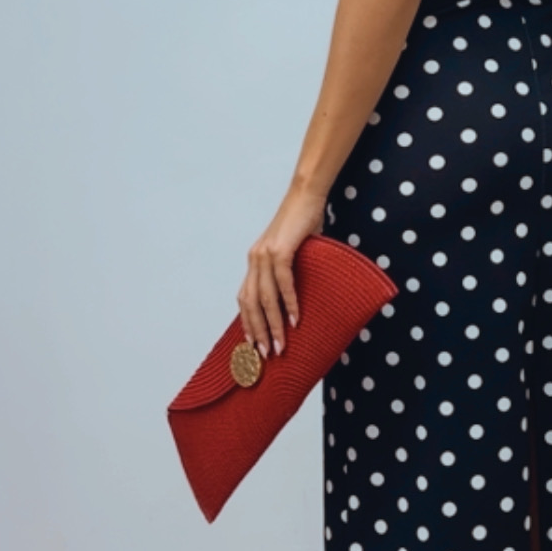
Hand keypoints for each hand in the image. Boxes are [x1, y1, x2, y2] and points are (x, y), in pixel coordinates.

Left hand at [238, 182, 327, 357]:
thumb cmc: (303, 222)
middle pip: (250, 303)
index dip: (248, 323)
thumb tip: (297, 297)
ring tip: (281, 345)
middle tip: (266, 354)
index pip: (245, 298)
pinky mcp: (280, 250)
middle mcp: (255, 259)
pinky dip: (288, 302)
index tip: (254, 345)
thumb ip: (288, 271)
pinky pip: (282, 282)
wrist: (306, 196)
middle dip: (257, 332)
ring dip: (272, 324)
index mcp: (255, 261)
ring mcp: (265, 254)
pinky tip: (295, 318)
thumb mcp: (292, 251)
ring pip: (264, 298)